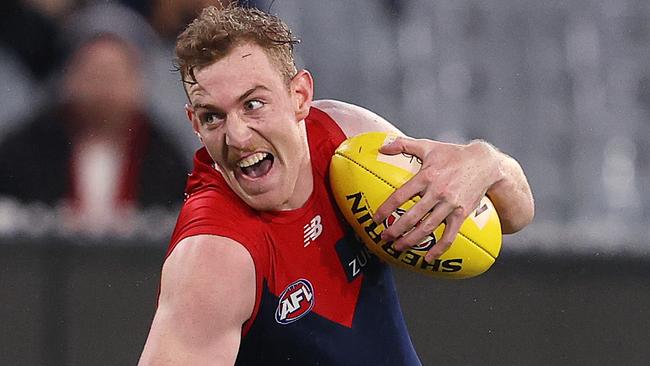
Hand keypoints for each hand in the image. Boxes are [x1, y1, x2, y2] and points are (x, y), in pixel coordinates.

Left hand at [372, 136, 500, 262]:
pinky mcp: (461, 214)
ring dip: (411, 241)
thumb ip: (403, 144)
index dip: (386, 208)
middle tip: (383, 238)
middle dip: (395, 229)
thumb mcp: (428, 146)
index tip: (376, 219)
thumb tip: (382, 146)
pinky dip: (439, 249)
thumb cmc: (453, 154)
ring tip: (398, 247)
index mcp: (426, 176)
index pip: (401, 195)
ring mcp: (450, 205)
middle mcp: (437, 192)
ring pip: (427, 228)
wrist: (485, 164)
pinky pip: (449, 235)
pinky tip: (428, 258)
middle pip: (412, 216)